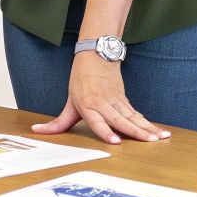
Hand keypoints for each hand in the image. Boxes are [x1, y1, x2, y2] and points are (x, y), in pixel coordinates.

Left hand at [31, 55, 169, 144]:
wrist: (96, 55)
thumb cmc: (81, 80)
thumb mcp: (68, 102)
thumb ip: (57, 123)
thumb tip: (36, 131)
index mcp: (88, 105)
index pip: (97, 121)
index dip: (106, 131)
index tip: (115, 141)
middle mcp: (104, 103)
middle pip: (121, 120)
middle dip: (135, 132)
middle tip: (149, 141)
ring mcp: (117, 101)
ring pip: (134, 117)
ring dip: (148, 128)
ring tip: (160, 138)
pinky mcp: (125, 100)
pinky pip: (137, 114)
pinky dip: (149, 123)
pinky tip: (160, 132)